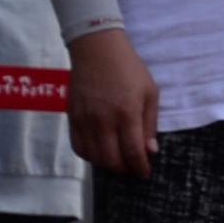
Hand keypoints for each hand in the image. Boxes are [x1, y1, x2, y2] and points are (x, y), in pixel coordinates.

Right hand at [66, 28, 159, 177]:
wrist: (97, 49)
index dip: (140, 168)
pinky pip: (78, 147)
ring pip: (94, 157)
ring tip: (118, 159)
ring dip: (108, 164)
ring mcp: (85, 120)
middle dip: (124, 169)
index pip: (133, 152)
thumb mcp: (150, 92)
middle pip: (112, 160)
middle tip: (132, 166)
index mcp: (127, 113)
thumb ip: (150, 124)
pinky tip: (100, 151)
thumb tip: (151, 151)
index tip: (145, 173)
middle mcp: (104, 120)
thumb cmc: (129, 69)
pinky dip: (90, 156)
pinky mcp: (72, 118)